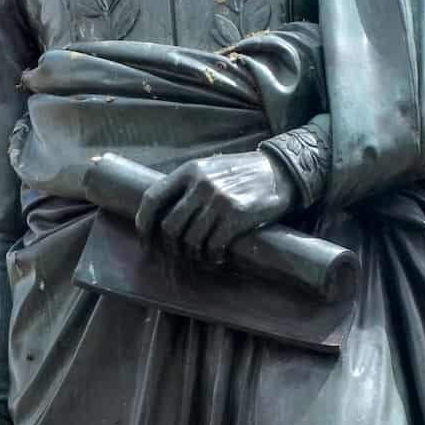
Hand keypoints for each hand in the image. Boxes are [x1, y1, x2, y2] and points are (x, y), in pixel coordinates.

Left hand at [135, 150, 296, 265]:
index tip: (146, 240)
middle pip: (169, 225)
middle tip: (178, 252)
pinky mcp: (236, 215)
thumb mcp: (210, 169)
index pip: (152, 199)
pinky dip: (212, 255)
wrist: (280, 172)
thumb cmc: (242, 173)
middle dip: (170, 245)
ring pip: (190, 239)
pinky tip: (217, 255)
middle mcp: (201, 184)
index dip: (144, 224)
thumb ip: (188, 185)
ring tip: (200, 255)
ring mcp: (218, 200)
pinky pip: (213, 245)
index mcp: (189, 171)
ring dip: (192, 254)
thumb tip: (163, 215)